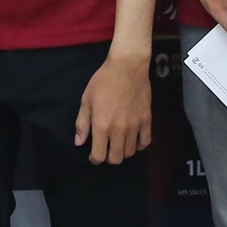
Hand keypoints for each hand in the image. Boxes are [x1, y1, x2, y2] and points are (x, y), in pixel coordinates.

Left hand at [75, 50, 151, 165]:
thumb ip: (82, 123)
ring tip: (118, 143)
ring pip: (130, 152)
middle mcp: (119, 130)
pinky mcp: (146, 121)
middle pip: (116, 159)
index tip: (94, 155)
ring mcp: (135, 127)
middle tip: (106, 149)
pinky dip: (139, 145)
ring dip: (123, 151)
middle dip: (108, 158)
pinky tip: (134, 139)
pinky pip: (145, 142)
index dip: (95, 159)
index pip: (99, 156)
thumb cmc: (103, 81)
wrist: (127, 68)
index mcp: (102, 126)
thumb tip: (79, 142)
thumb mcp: (86, 100)